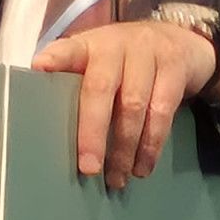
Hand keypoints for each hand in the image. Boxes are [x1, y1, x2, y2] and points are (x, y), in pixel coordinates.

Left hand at [33, 19, 219, 188]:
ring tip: (116, 178)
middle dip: (93, 132)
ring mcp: (147, 53)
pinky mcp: (174, 67)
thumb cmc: (126, 62)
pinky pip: (162, 112)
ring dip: (124, 148)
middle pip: (100, 88)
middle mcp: (115, 45)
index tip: (40, 68)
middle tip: (89, 168)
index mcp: (89, 46)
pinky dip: (151, 145)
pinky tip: (142, 166)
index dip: (55, 59)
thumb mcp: (99, 63)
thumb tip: (49, 132)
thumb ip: (75, 84)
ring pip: (134, 105)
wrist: (180, 41)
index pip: (67, 49)